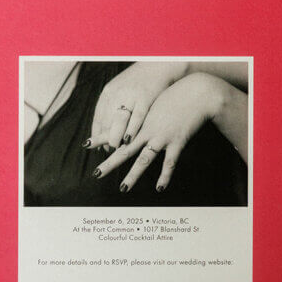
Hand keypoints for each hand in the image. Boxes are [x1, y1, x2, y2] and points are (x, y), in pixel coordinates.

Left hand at [84, 60, 188, 153]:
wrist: (159, 65)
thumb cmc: (139, 81)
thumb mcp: (120, 90)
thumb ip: (112, 107)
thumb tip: (103, 130)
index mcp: (109, 91)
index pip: (99, 116)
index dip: (97, 132)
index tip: (96, 145)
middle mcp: (117, 93)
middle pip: (106, 120)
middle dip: (105, 137)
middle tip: (107, 150)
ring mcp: (130, 95)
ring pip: (119, 120)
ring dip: (116, 136)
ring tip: (116, 148)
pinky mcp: (145, 98)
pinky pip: (136, 117)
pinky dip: (132, 129)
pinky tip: (129, 140)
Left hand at [92, 72, 237, 192]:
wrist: (195, 93)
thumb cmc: (174, 96)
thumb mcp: (154, 104)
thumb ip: (144, 116)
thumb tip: (134, 124)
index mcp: (139, 121)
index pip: (116, 131)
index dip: (101, 138)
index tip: (86, 144)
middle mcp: (147, 131)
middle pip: (124, 150)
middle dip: (109, 162)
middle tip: (95, 174)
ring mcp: (161, 137)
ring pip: (144, 159)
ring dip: (133, 175)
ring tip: (123, 188)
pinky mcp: (177, 142)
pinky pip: (169, 163)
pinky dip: (164, 176)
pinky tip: (159, 188)